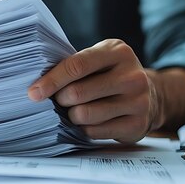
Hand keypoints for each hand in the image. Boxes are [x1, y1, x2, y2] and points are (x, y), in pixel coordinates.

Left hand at [28, 39, 162, 142]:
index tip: (33, 92)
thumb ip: (73, 65)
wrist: (150, 95)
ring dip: (71, 115)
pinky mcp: (138, 125)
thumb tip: (37, 85)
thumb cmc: (109, 75)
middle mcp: (132, 76)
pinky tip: (88, 122)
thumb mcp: (98, 59)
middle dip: (60, 100)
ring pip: (85, 114)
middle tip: (60, 100)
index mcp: (118, 52)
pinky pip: (95, 131)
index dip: (51, 80)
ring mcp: (138, 102)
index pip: (77, 65)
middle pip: (77, 92)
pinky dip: (84, 128)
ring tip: (75, 110)